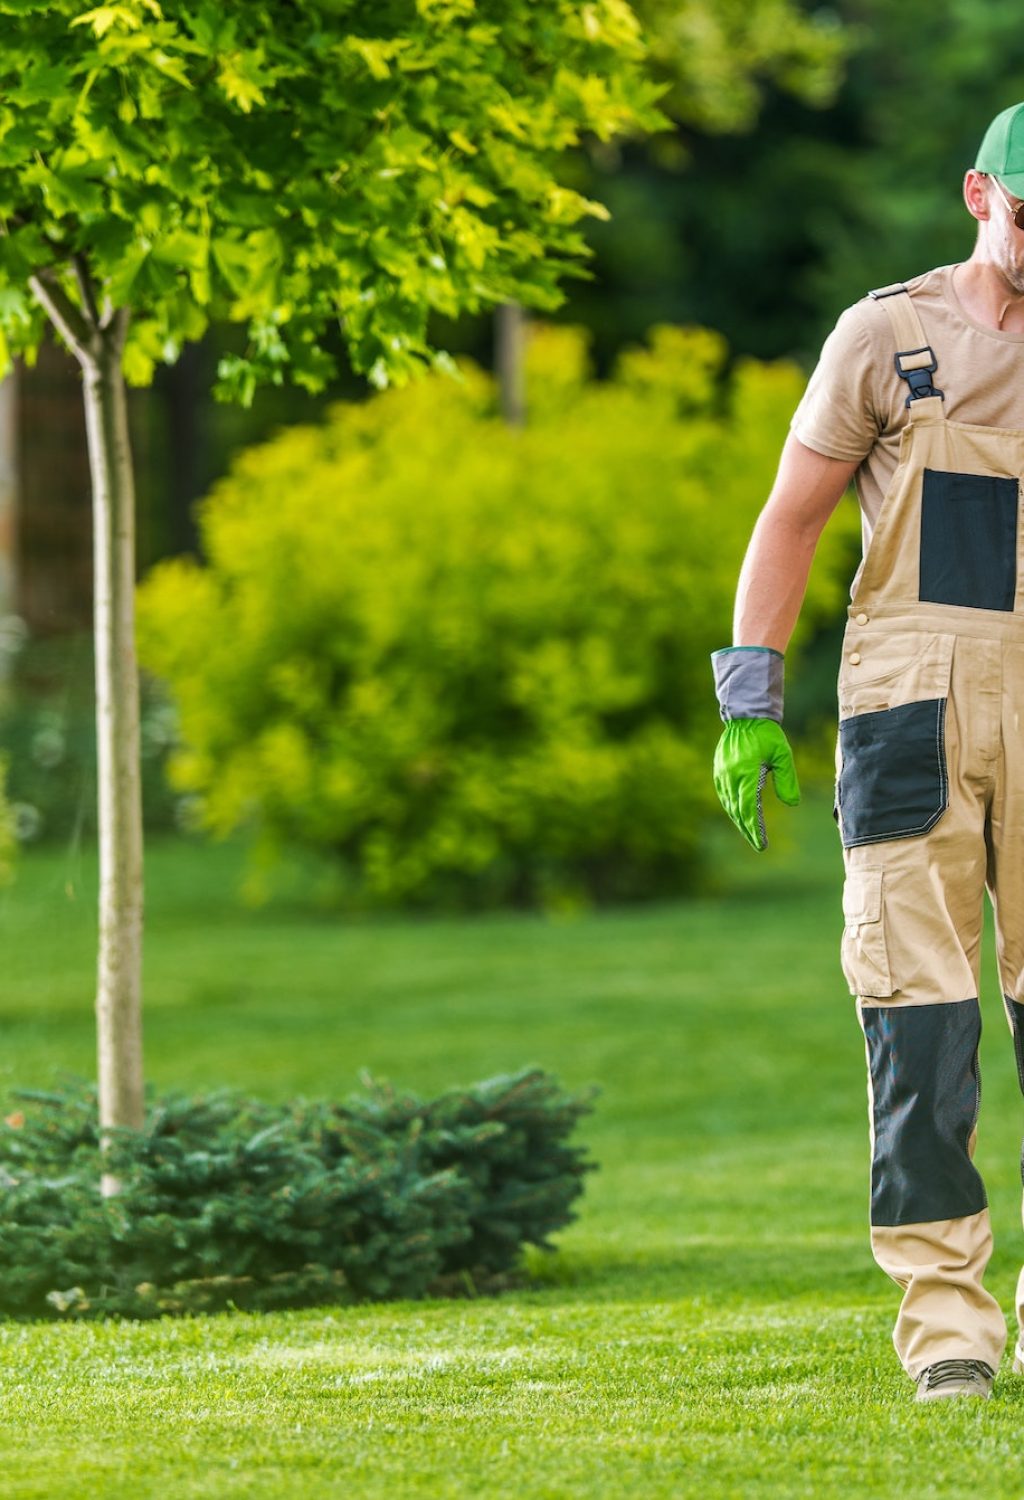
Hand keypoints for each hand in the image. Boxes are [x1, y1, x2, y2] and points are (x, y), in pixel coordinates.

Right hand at [712, 717, 800, 851]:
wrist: (746, 717)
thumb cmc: (768, 736)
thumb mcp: (783, 756)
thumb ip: (788, 780)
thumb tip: (792, 804)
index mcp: (747, 773)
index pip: (750, 809)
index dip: (756, 829)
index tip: (762, 844)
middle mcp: (731, 777)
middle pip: (738, 812)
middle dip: (748, 830)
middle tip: (758, 845)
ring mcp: (722, 775)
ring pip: (730, 805)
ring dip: (740, 821)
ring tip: (751, 833)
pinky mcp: (719, 772)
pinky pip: (724, 796)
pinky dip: (732, 808)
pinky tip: (739, 815)